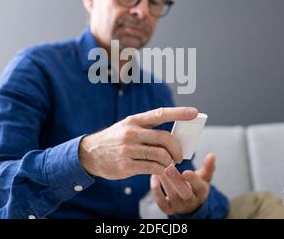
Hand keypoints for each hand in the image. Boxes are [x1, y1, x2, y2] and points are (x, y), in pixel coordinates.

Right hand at [79, 107, 197, 179]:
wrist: (90, 154)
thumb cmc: (114, 139)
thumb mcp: (128, 127)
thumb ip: (147, 129)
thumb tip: (172, 137)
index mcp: (134, 120)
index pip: (160, 113)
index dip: (178, 112)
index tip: (194, 112)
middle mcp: (131, 133)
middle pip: (164, 138)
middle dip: (177, 148)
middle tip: (179, 155)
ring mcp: (128, 149)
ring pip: (161, 155)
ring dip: (169, 162)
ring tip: (168, 164)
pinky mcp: (126, 165)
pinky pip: (153, 168)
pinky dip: (161, 170)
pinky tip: (160, 170)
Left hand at [150, 153, 215, 214]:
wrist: (189, 204)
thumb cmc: (195, 186)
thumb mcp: (204, 177)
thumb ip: (208, 166)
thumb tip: (212, 155)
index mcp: (201, 192)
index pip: (199, 187)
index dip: (193, 180)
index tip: (186, 171)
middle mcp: (191, 201)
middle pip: (185, 193)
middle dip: (176, 180)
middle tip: (168, 168)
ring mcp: (179, 206)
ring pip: (171, 195)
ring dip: (164, 182)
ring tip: (159, 169)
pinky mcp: (168, 209)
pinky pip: (160, 201)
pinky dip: (156, 189)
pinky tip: (154, 177)